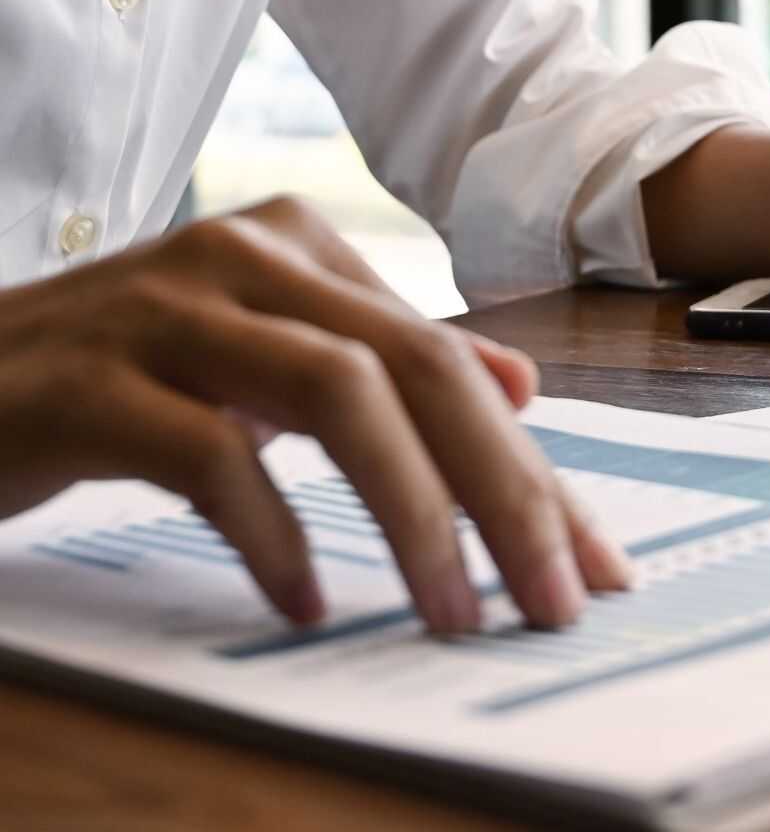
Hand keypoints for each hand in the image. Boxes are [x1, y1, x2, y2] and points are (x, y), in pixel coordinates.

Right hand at [0, 197, 629, 631]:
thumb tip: (519, 386)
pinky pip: (210, 458)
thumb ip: (385, 362)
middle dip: (507, 492)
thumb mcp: (265, 355)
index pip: (454, 361)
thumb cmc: (122, 375)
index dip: (537, 469)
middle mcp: (245, 255)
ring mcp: (165, 311)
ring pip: (338, 397)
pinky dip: (273, 535)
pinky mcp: (87, 383)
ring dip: (415, 515)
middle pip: (420, 369)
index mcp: (302, 246)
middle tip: (553, 597)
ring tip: (455, 611)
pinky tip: (308, 600)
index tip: (594, 563)